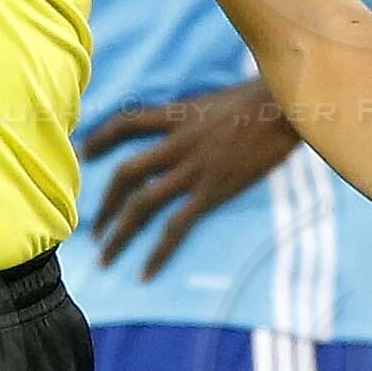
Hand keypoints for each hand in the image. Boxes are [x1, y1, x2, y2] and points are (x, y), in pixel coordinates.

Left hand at [83, 80, 301, 273]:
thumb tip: (187, 121)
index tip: (84, 152)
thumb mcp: (218, 98)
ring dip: (118, 232)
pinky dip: (157, 252)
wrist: (287, 106)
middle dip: (105, 201)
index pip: (126, 122)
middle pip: (126, 173)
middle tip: (93, 224)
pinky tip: (145, 272)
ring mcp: (194, 170)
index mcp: (178, 116)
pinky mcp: (212, 192)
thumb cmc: (263, 98)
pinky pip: (175, 227)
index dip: (100, 137)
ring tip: (105, 255)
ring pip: (142, 203)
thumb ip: (196, 113)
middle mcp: (178, 144)